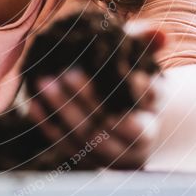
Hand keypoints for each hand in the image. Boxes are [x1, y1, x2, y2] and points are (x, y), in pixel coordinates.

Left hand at [24, 23, 165, 169]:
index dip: (134, 85)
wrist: (114, 111)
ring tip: (44, 84)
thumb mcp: (135, 58)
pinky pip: (69, 147)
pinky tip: (34, 104)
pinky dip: (50, 126)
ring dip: (65, 112)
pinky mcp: (91, 162)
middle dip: (90, 99)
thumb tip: (161, 33)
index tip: (111, 67)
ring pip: (92, 140)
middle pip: (119, 123)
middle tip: (67, 73)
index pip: (151, 97)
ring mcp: (117, 153)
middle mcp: (141, 135)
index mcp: (155, 106)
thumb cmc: (123, 75)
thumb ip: (144, 42)